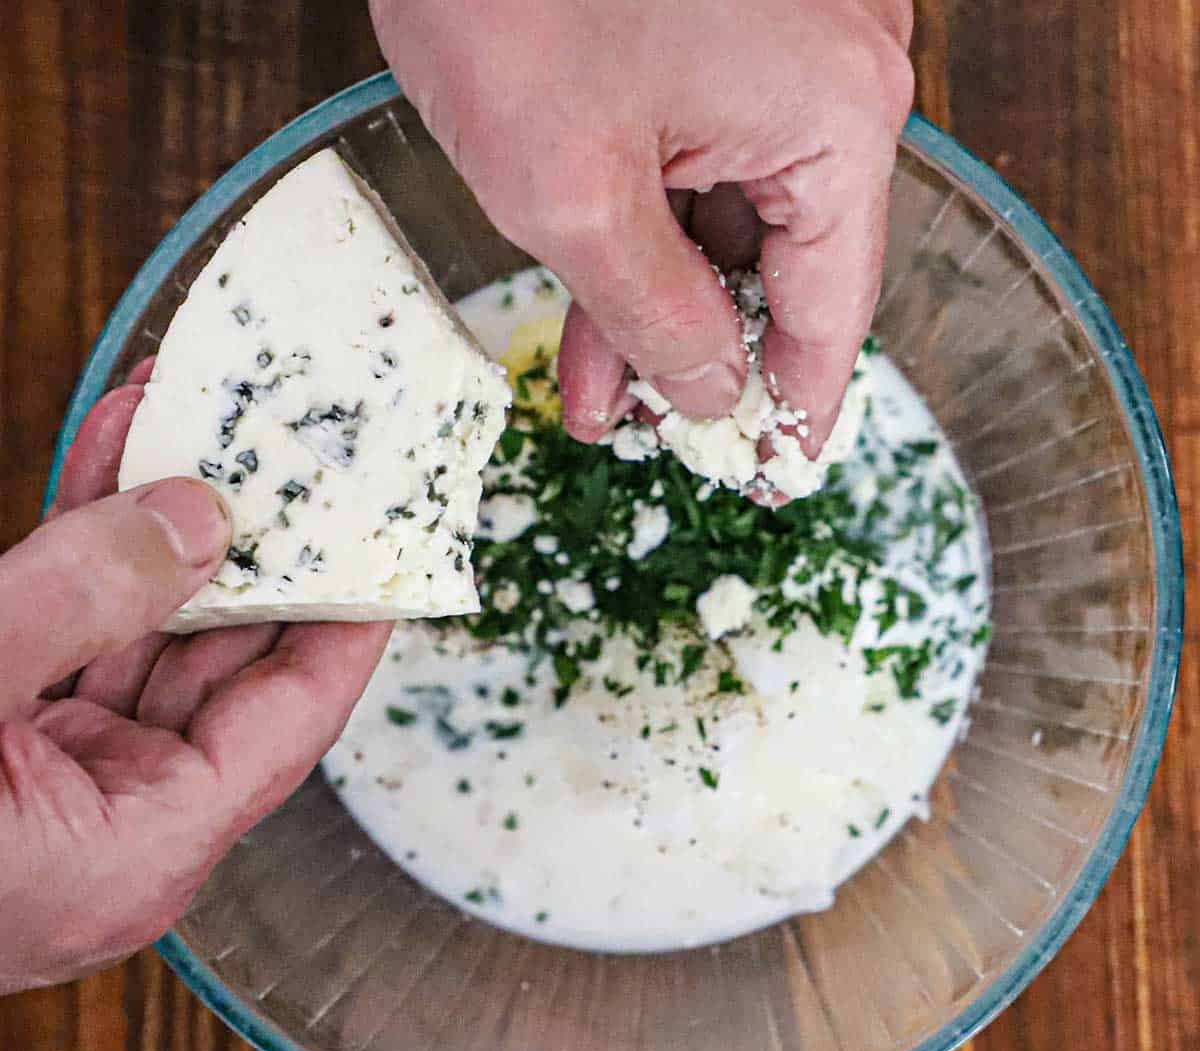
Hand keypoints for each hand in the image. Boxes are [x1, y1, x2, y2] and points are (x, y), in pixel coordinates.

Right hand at [0, 362, 389, 993]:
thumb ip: (76, 602)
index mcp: (141, 848)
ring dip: (166, 527)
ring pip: (148, 635)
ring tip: (208, 418)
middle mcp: (120, 820)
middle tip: (304, 454)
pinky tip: (115, 455)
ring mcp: (58, 778)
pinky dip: (86, 548)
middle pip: (229, 666)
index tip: (390, 538)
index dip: (349, 620)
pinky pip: (70, 631)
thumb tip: (196, 520)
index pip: (293, 719)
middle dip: (258, 549)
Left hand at [371, 0, 912, 462]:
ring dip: (659, 310)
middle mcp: (832, 76)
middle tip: (655, 443)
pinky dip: (646, 237)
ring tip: (601, 398)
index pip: (832, 313)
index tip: (773, 481)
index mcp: (836, 116)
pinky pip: (698, 162)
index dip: (795, 411)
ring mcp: (781, 43)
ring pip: (727, 223)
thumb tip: (712, 394)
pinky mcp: (722, 27)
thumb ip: (657, 317)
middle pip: (780, 268)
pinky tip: (595, 313)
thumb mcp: (574, 194)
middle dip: (701, 363)